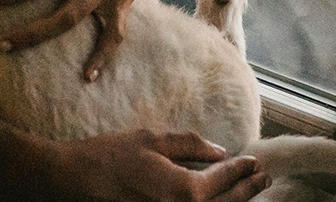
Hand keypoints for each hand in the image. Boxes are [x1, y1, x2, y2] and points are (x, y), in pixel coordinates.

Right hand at [43, 130, 268, 201]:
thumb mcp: (151, 140)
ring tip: (250, 188)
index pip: (221, 182)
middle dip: (245, 191)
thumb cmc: (110, 156)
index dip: (240, 171)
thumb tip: (220, 151)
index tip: (255, 161)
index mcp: (179, 191)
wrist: (72, 182)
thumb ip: (189, 146)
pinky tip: (218, 199)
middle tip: (263, 177)